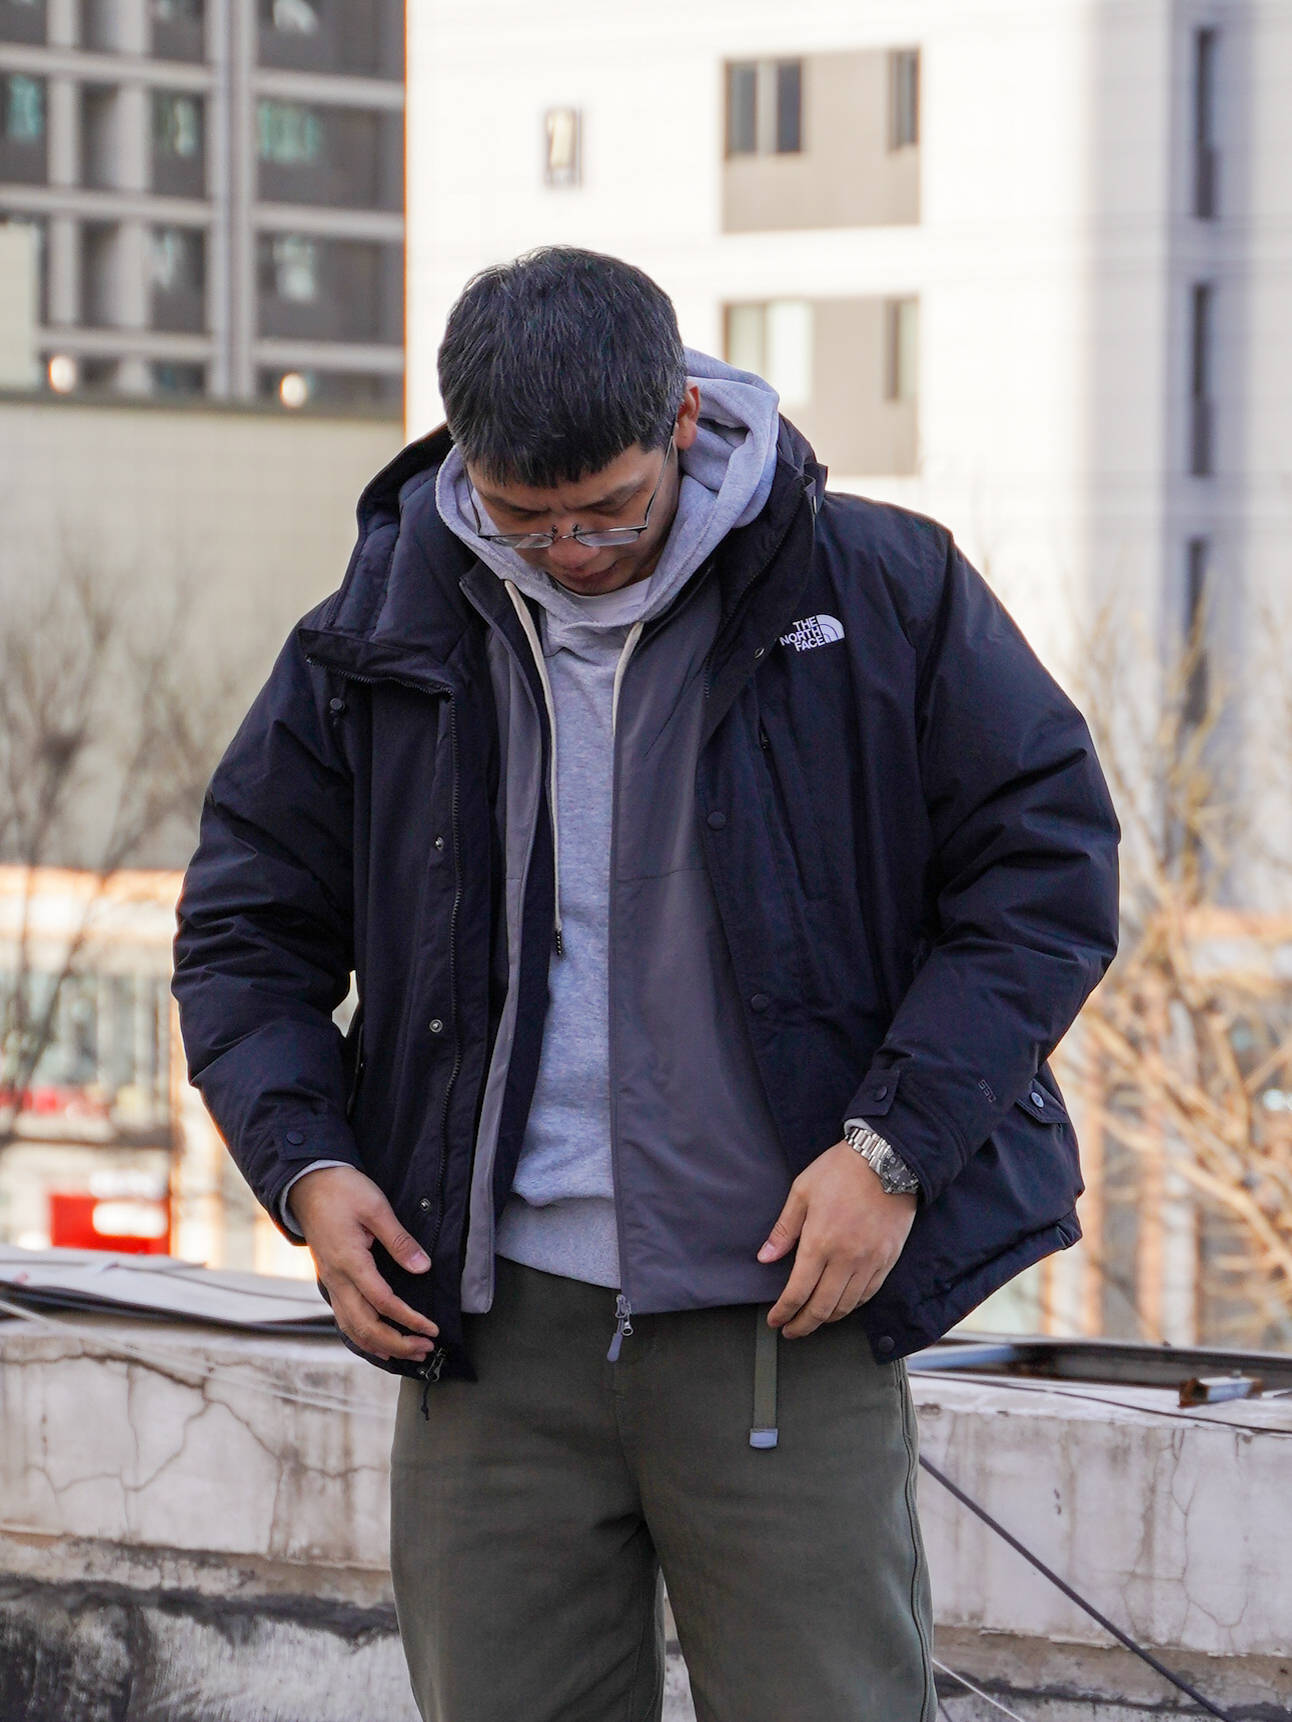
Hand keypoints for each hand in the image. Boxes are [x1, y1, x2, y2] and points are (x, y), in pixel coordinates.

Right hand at [289, 1165, 438, 1362]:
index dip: (409, 1319)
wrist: (308, 1184)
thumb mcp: (376, 1207)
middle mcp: (337, 1278)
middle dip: (396, 1343)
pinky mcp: (331, 1280)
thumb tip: (422, 1267)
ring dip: (380, 1345)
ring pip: (352, 1328)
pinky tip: (378, 1343)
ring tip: (408, 1353)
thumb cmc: (342, 1191)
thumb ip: (399, 1240)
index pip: (383, 1302)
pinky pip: (344, 1318)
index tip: (431, 1328)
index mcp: (349, 1261)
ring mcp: (331, 1282)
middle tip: (425, 1348)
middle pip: (365, 1325)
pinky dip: (362, 1337)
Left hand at [758, 1142, 916, 1338]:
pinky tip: (841, 1305)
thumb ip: (783, 1230)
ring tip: (813, 1319)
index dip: (783, 1312)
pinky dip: (852, 1306)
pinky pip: (868, 1294)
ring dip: (827, 1319)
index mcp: (819, 1242)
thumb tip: (765, 1258)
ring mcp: (870, 1262)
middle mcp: (845, 1259)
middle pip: (821, 1308)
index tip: (775, 1320)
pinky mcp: (888, 1260)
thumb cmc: (841, 1171)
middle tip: (791, 1330)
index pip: (797, 1292)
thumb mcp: (802, 1191)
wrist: (888, 1160)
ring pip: (846, 1306)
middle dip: (802, 1325)